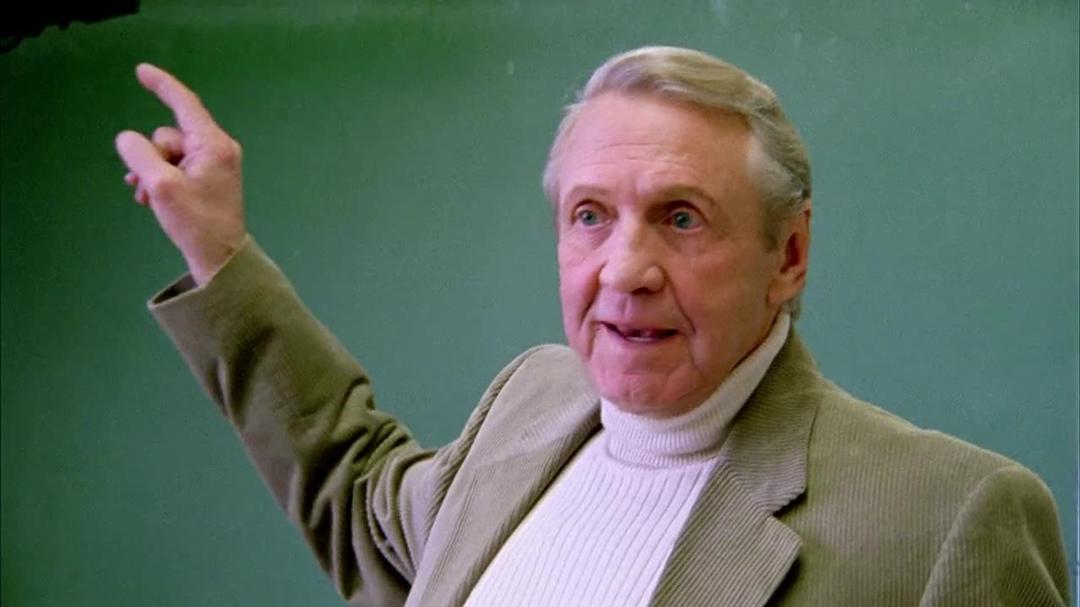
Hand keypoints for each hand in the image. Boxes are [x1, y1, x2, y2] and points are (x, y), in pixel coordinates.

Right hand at [116, 63, 246, 285]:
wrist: (219, 258)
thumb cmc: (197, 223)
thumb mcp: (161, 186)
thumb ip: (140, 155)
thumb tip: (128, 139)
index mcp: (214, 144)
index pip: (185, 103)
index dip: (162, 85)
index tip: (141, 71)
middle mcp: (217, 149)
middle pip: (167, 135)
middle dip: (150, 157)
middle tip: (151, 188)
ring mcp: (212, 165)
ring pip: (165, 154)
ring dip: (151, 173)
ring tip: (149, 199)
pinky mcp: (206, 180)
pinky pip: (173, 168)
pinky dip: (159, 181)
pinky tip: (152, 201)